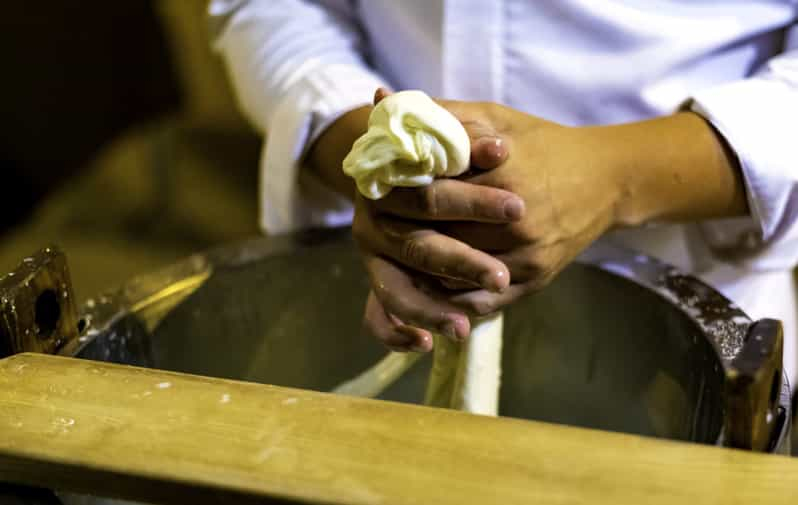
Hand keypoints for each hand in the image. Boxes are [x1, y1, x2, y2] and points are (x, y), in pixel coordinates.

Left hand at [360, 100, 745, 350]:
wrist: (607, 178)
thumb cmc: (543, 142)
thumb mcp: (495, 117)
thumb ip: (441, 115)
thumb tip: (383, 99)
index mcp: (503, 177)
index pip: (432, 198)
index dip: (399, 201)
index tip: (374, 198)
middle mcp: (516, 223)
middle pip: (439, 242)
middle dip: (405, 241)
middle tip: (378, 236)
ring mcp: (527, 257)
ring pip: (456, 278)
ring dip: (421, 277)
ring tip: (394, 266)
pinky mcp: (535, 280)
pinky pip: (481, 301)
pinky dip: (450, 299)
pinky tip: (430, 287)